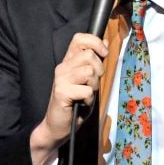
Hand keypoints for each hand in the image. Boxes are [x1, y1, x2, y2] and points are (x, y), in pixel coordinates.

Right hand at [30, 32, 107, 164]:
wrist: (58, 126)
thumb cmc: (75, 103)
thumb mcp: (87, 80)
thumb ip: (93, 63)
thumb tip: (106, 43)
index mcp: (68, 61)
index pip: (79, 38)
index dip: (95, 42)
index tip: (104, 54)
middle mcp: (62, 67)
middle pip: (89, 55)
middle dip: (99, 70)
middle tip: (92, 85)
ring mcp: (61, 79)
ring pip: (89, 72)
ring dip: (94, 86)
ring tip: (86, 95)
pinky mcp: (61, 92)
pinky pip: (87, 90)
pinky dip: (89, 99)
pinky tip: (82, 103)